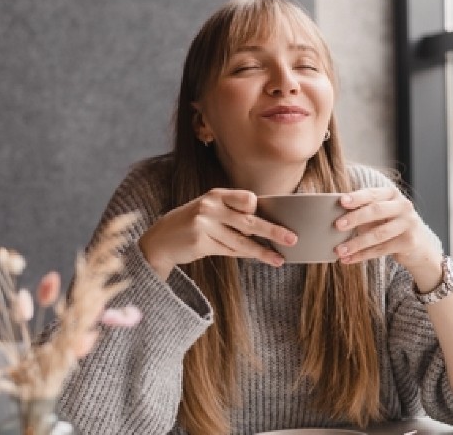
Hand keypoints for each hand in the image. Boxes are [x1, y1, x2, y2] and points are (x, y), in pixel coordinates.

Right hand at [138, 188, 295, 279]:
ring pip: (242, 241)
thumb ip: (232, 214)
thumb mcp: (209, 210)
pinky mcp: (201, 243)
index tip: (270, 216)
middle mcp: (210, 207)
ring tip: (279, 259)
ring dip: (262, 251)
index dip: (259, 209)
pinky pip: (230, 251)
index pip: (247, 199)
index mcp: (216, 195)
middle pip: (249, 221)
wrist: (160, 240)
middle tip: (292, 239)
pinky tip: (258, 257)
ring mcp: (204, 225)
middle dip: (273, 231)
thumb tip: (264, 225)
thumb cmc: (192, 223)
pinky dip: (245, 255)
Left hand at [333, 187, 443, 284]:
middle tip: (337, 225)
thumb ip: (362, 211)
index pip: (373, 193)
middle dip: (355, 218)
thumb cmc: (391, 224)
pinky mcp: (409, 242)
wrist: (419, 244)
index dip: (357, 197)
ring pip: (379, 233)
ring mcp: (409, 223)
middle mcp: (403, 206)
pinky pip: (382, 249)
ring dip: (357, 243)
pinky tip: (349, 259)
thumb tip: (335, 217)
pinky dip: (363, 255)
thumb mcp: (379, 214)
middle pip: (376, 210)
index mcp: (392, 194)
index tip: (341, 201)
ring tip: (339, 250)